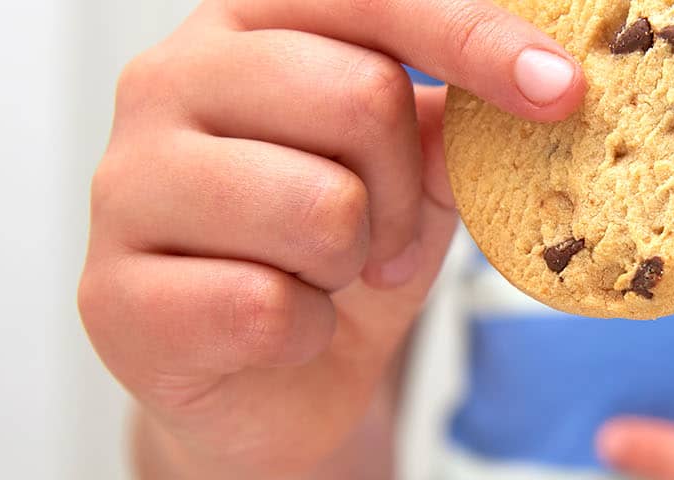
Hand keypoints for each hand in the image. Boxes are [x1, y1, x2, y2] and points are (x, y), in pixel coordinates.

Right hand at [77, 0, 586, 476]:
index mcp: (243, 23)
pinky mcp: (114, 293)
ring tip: (320, 276)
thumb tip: (538, 86)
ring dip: (351, 265)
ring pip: (320, 207)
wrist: (266, 381)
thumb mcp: (411, 171)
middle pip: (359, 97)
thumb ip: (453, 120)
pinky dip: (304, 332)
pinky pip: (265, 305)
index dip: (474, 37)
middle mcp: (166, 80)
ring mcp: (124, 184)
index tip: (560, 91)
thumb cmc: (332, 250)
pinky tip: (278, 326)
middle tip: (385, 240)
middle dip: (406, 190)